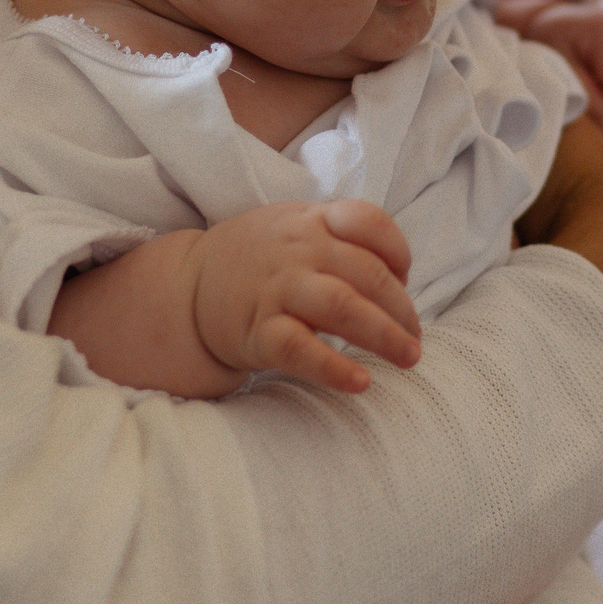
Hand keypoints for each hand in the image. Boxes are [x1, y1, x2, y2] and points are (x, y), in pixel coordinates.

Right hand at [187, 200, 422, 393]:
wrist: (187, 285)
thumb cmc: (258, 257)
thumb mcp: (294, 224)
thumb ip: (341, 236)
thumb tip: (399, 274)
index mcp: (311, 221)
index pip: (369, 222)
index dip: (399, 251)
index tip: (405, 278)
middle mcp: (298, 251)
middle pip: (367, 273)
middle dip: (402, 308)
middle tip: (416, 338)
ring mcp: (278, 290)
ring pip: (342, 306)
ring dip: (384, 334)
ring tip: (408, 358)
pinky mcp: (259, 332)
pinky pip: (301, 350)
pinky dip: (334, 367)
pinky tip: (360, 382)